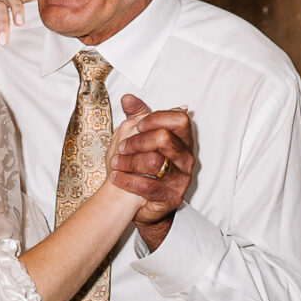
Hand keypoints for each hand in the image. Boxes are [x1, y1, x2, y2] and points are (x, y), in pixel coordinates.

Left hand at [108, 95, 193, 252]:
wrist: (142, 202)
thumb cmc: (142, 168)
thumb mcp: (140, 138)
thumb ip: (136, 117)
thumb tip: (127, 98)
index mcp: (182, 140)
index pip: (179, 120)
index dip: (158, 119)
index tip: (138, 124)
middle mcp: (186, 158)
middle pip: (165, 138)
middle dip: (138, 141)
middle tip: (121, 147)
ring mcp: (181, 178)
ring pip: (155, 162)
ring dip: (129, 161)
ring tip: (115, 162)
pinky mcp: (172, 197)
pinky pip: (148, 186)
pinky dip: (127, 180)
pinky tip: (115, 177)